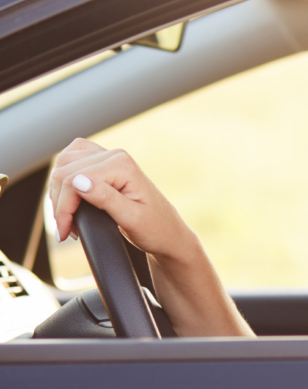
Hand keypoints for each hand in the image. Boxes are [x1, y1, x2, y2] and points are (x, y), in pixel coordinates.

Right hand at [49, 138, 193, 260]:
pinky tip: (70, 200)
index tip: (64, 232)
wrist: (168, 232)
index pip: (73, 179)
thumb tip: (78, 181)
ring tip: (68, 218)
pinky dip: (64, 181)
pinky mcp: (105, 164)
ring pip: (63, 164)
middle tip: (66, 229)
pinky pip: (72, 162)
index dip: (63, 208)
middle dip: (59, 203)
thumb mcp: (131, 218)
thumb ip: (105, 198)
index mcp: (122, 165)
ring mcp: (110, 157)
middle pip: (64, 171)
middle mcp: (116, 156)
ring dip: (58, 192)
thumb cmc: (155, 228)